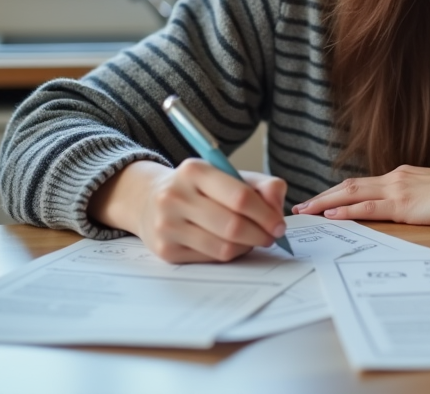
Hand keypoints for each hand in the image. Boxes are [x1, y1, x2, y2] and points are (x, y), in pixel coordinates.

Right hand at [89, 159, 287, 263]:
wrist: (150, 200)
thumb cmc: (199, 188)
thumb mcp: (228, 176)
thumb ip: (262, 185)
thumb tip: (278, 206)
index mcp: (194, 170)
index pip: (240, 197)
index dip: (266, 214)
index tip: (279, 224)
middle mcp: (175, 196)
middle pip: (233, 226)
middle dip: (260, 234)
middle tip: (271, 236)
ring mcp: (167, 225)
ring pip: (223, 247)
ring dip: (247, 247)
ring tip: (252, 239)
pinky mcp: (165, 250)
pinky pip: (210, 258)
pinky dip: (229, 254)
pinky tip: (230, 244)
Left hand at [291, 165, 429, 224]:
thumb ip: (415, 197)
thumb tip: (407, 208)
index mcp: (400, 176)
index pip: (361, 183)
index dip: (338, 192)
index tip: (320, 199)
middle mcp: (394, 178)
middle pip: (349, 185)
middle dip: (323, 195)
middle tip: (301, 205)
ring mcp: (396, 190)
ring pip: (351, 193)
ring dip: (325, 202)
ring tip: (305, 210)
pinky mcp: (402, 205)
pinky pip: (367, 208)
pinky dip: (346, 210)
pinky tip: (330, 214)